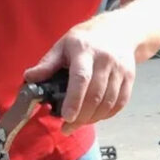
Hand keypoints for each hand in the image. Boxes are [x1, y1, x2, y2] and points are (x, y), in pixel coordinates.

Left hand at [24, 14, 136, 132]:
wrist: (118, 31)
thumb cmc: (84, 40)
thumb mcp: (62, 46)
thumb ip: (47, 64)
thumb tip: (29, 78)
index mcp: (84, 51)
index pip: (81, 78)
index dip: (74, 100)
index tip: (66, 117)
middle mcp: (105, 61)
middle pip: (96, 94)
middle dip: (81, 116)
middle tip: (67, 127)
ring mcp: (120, 70)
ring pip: (109, 102)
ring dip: (93, 118)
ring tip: (77, 125)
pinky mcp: (130, 78)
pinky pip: (120, 102)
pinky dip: (107, 114)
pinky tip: (94, 118)